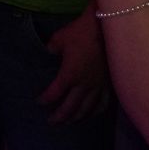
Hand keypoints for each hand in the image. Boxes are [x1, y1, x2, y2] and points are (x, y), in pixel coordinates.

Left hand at [37, 8, 110, 123]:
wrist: (106, 27)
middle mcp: (83, 84)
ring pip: (87, 109)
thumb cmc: (81, 31)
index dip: (45, 100)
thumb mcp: (60, 38)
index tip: (39, 102)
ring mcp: (98, 85)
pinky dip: (96, 111)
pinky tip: (92, 113)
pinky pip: (103, 103)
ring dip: (76, 117)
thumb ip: (52, 48)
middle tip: (52, 122)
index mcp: (69, 75)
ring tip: (70, 122)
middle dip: (59, 116)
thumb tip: (50, 52)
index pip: (54, 94)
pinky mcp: (109, 83)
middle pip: (70, 108)